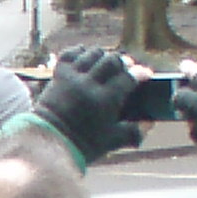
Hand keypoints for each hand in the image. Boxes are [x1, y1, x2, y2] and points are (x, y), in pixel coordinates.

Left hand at [33, 46, 142, 163]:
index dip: (140, 73)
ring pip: (92, 54)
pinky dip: (80, 52)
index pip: (128, 77)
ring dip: (104, 55)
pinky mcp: (57, 76)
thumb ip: (133, 132)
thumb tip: (149, 123)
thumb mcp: (111, 141)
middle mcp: (88, 84)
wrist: (47, 142)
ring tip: (108, 62)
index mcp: (105, 100)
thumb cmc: (81, 145)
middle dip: (124, 62)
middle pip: (112, 61)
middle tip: (128, 67)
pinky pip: (70, 54)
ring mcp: (71, 78)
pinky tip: (86, 57)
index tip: (146, 74)